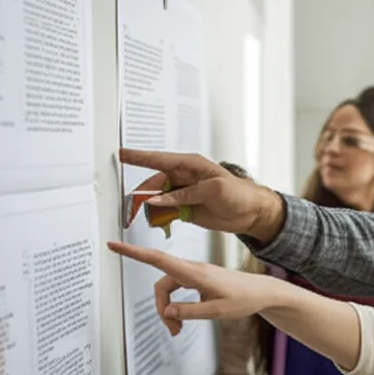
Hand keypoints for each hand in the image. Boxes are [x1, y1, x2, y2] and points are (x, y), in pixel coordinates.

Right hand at [107, 241, 276, 334]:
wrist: (262, 291)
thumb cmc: (244, 299)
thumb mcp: (217, 311)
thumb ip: (190, 312)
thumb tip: (166, 312)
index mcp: (195, 273)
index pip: (157, 259)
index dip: (133, 252)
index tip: (114, 244)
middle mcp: (192, 269)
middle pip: (161, 284)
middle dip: (160, 307)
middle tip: (173, 331)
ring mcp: (195, 273)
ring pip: (168, 289)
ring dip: (169, 309)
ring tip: (178, 330)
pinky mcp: (198, 279)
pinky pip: (177, 290)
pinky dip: (176, 306)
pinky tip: (182, 320)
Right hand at [121, 148, 284, 241]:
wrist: (252, 213)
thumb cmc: (240, 194)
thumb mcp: (214, 191)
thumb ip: (185, 194)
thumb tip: (160, 199)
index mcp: (191, 165)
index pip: (159, 159)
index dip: (139, 157)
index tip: (121, 154)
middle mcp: (184, 177)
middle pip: (154, 182)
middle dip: (140, 191)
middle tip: (129, 203)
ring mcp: (183, 193)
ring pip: (157, 197)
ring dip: (147, 205)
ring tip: (136, 213)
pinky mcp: (185, 208)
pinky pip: (165, 210)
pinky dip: (157, 215)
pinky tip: (153, 220)